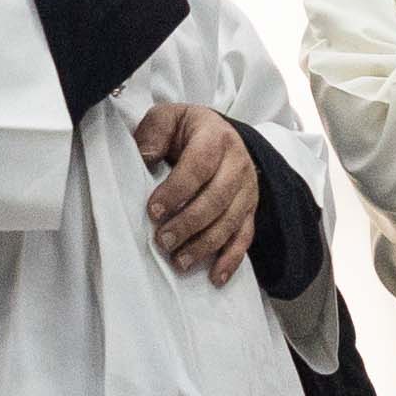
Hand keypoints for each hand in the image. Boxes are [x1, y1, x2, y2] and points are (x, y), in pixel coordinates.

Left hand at [139, 100, 262, 284]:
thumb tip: (145, 156)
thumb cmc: (185, 130)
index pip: (199, 166)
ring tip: (179, 261)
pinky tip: (215, 277)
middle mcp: (238, 163)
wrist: (217, 134)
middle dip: (188, 223)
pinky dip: (231, 259)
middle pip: (217, 199)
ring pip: (230, 222)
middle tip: (163, 241)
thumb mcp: (167, 118)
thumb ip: (154, 133)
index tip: (153, 211)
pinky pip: (245, 237)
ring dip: (205, 245)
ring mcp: (248, 189)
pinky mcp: (250, 209)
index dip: (176, 190)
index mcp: (216, 137)